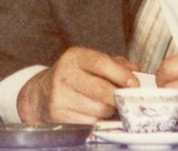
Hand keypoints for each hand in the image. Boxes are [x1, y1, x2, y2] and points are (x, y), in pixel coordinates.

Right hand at [17, 47, 139, 123]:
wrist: (41, 94)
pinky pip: (89, 122)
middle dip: (118, 98)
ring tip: (109, 107)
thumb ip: (114, 64)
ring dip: (109, 112)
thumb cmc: (73, 77)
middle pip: (102, 90)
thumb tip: (136, 71)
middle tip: (126, 101)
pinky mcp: (58, 113)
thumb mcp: (89, 64)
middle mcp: (65, 73)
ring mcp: (60, 94)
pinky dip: (98, 121)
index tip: (135, 84)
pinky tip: (96, 115)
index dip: (121, 75)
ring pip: (99, 109)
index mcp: (75, 56)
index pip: (102, 63)